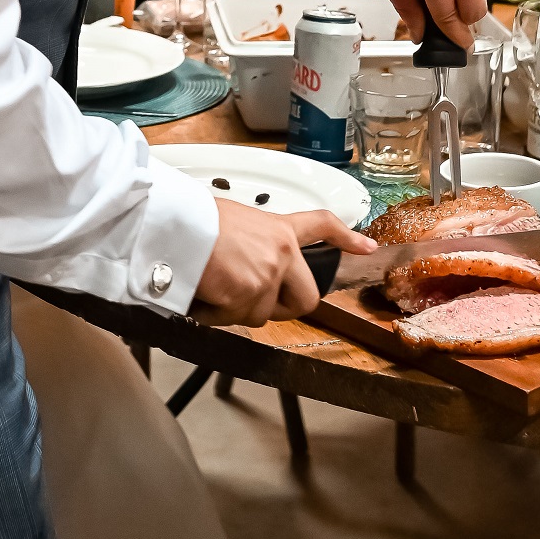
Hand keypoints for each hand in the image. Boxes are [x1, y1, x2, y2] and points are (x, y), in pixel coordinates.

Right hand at [193, 201, 375, 328]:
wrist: (174, 224)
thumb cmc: (193, 217)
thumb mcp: (233, 219)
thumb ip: (254, 242)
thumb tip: (244, 265)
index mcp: (278, 228)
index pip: (321, 226)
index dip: (346, 238)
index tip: (365, 246)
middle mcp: (281, 253)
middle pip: (305, 299)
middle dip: (282, 308)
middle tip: (253, 301)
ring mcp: (267, 276)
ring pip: (261, 315)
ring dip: (236, 309)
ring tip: (213, 284)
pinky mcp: (248, 296)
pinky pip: (234, 320)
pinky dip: (215, 314)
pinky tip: (202, 293)